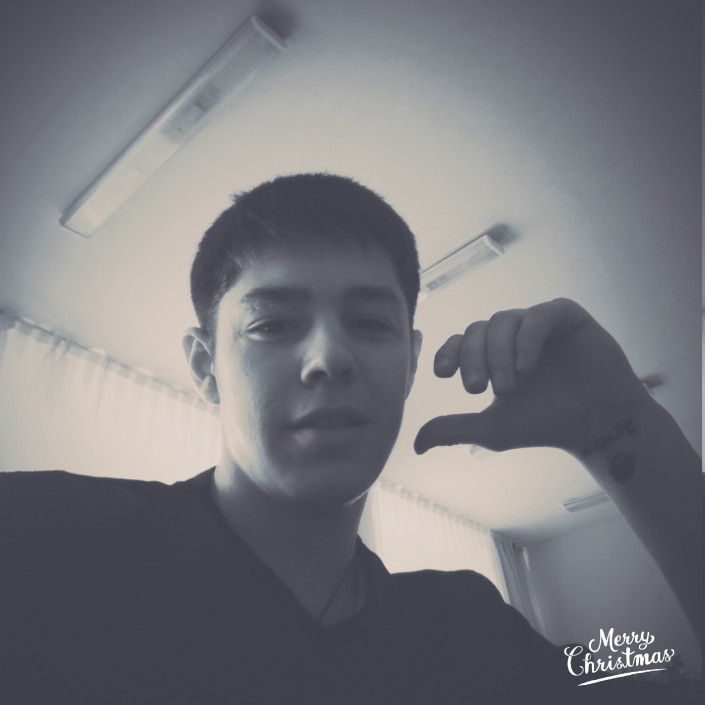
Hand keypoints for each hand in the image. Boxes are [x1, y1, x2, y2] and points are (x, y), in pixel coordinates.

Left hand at [414, 298, 652, 454]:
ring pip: (504, 321)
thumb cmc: (544, 424)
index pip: (461, 341)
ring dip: (499, 353)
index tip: (442, 373)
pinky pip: (539, 315)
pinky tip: (527, 366)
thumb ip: (452, 429)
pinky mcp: (566, 316)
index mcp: (493, 354)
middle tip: (476, 389)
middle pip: (479, 329)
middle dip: (473, 358)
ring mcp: (538, 323)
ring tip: (507, 386)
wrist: (596, 426)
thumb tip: (414, 444)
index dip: (449, 352)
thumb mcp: (490, 428)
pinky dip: (528, 338)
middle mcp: (513, 335)